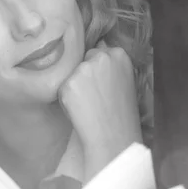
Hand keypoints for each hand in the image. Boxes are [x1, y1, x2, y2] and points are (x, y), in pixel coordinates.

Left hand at [58, 42, 142, 179]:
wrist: (114, 136)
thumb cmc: (122, 113)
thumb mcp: (125, 81)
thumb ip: (110, 67)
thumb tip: (90, 58)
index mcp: (119, 54)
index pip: (98, 52)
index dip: (96, 70)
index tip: (100, 84)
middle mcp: (101, 57)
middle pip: (82, 60)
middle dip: (84, 74)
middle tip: (93, 96)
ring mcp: (84, 69)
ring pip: (71, 74)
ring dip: (74, 86)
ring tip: (88, 105)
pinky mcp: (69, 83)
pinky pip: (62, 88)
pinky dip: (67, 99)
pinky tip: (80, 110)